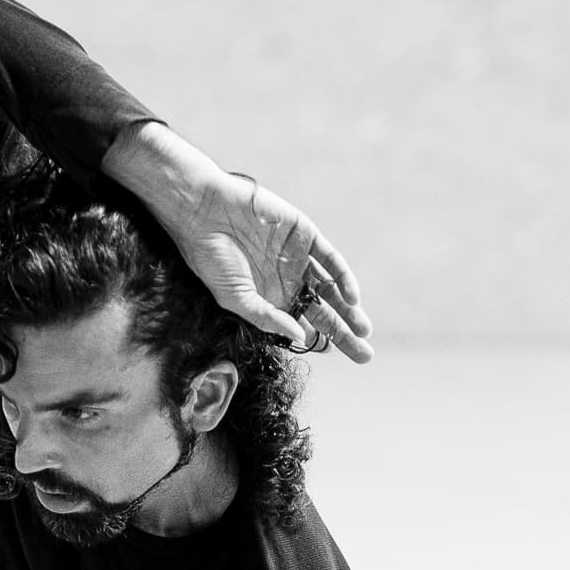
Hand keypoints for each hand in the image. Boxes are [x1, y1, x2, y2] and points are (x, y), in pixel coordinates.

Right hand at [104, 122, 375, 362]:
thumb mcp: (236, 299)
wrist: (205, 212)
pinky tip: (351, 299)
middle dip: (344, 333)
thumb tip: (300, 337)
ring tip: (363, 331)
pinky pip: (330, 260)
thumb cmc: (212, 258)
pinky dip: (343, 279)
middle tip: (364, 356)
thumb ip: (267, 318)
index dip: (321, 342)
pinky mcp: (305, 236)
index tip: (334, 356)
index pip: (304, 325)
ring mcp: (298, 259)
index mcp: (271, 299)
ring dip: (349, 310)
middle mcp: (288, 281)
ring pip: (331, 289)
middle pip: (323, 312)